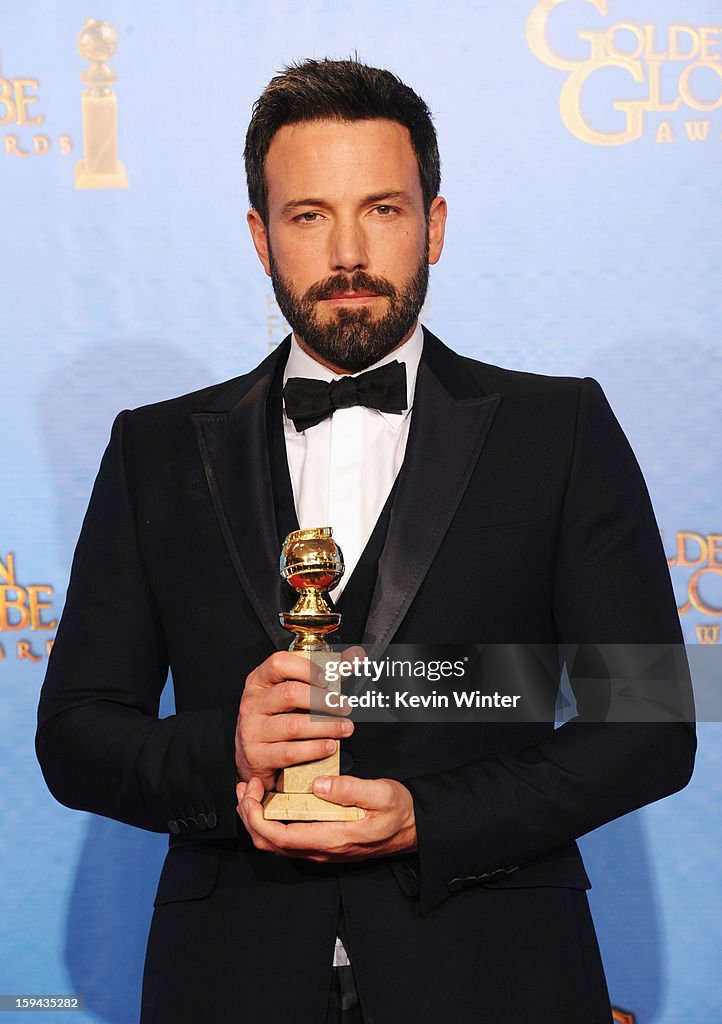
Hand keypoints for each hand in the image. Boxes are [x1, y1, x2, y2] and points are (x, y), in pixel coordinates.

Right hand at [235, 650, 355, 789]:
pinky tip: (329, 746)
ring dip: (326, 726)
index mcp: (259, 681)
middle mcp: (253, 703)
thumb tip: (354, 657)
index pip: (279, 663)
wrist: (253, 758)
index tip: (327, 679)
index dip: (306, 668)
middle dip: (324, 700)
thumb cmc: (274, 719)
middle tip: (344, 707)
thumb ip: (320, 676)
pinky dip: (315, 749)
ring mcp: (253, 729)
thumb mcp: (288, 693)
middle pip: (290, 693)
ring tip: (344, 728)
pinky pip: (291, 752)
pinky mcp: (257, 755)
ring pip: (294, 725)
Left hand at [236, 774, 417, 861]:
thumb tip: (319, 784)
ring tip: (253, 791)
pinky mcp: (322, 843)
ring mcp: (321, 849)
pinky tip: (272, 800)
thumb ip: (349, 789)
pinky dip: (271, 821)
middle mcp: (322, 849)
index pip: (280, 837)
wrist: (413, 829)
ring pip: (276, 843)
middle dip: (249, 817)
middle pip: (270, 844)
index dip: (257, 817)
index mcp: (332, 838)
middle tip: (246, 788)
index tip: (253, 792)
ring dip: (257, 819)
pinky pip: (288, 838)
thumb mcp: (381, 793)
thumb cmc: (399, 812)